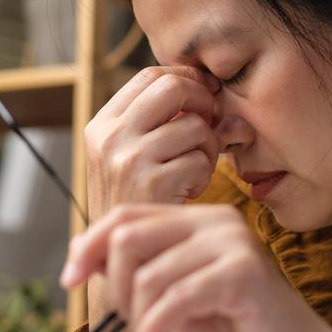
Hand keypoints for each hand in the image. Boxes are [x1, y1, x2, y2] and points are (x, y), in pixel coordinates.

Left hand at [61, 203, 328, 331]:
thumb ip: (141, 276)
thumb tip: (85, 261)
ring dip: (139, 327)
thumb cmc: (236, 329)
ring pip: (149, 276)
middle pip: (128, 237)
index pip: (126, 215)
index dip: (88, 244)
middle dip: (116, 293)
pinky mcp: (243, 270)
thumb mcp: (174, 299)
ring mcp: (231, 240)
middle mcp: (214, 219)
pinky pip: (175, 300)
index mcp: (197, 219)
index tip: (69, 280)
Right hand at [84, 67, 221, 221]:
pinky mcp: (152, 183)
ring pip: (194, 125)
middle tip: (209, 125)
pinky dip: (204, 175)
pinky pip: (200, 160)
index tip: (204, 97)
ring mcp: (128, 159)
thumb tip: (229, 110)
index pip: (150, 75)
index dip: (186, 80)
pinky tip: (189, 190)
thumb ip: (172, 126)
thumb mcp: (137, 159)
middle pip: (173, 87)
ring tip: (193, 169)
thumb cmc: (136, 202)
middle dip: (203, 101)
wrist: (117, 256)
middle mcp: (110, 137)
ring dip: (207, 147)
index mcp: (102, 125)